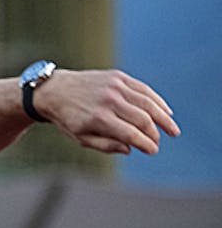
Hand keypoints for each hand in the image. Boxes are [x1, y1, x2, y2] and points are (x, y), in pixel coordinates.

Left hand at [36, 69, 180, 154]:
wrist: (55, 90)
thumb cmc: (68, 118)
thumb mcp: (81, 137)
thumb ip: (106, 145)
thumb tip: (130, 149)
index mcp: (98, 118)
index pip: (131, 134)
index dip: (146, 144)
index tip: (153, 151)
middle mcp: (109, 101)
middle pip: (143, 119)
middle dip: (155, 133)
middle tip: (159, 142)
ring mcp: (115, 86)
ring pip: (148, 103)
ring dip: (163, 118)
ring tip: (173, 130)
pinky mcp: (118, 76)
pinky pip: (143, 89)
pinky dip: (156, 101)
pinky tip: (165, 112)